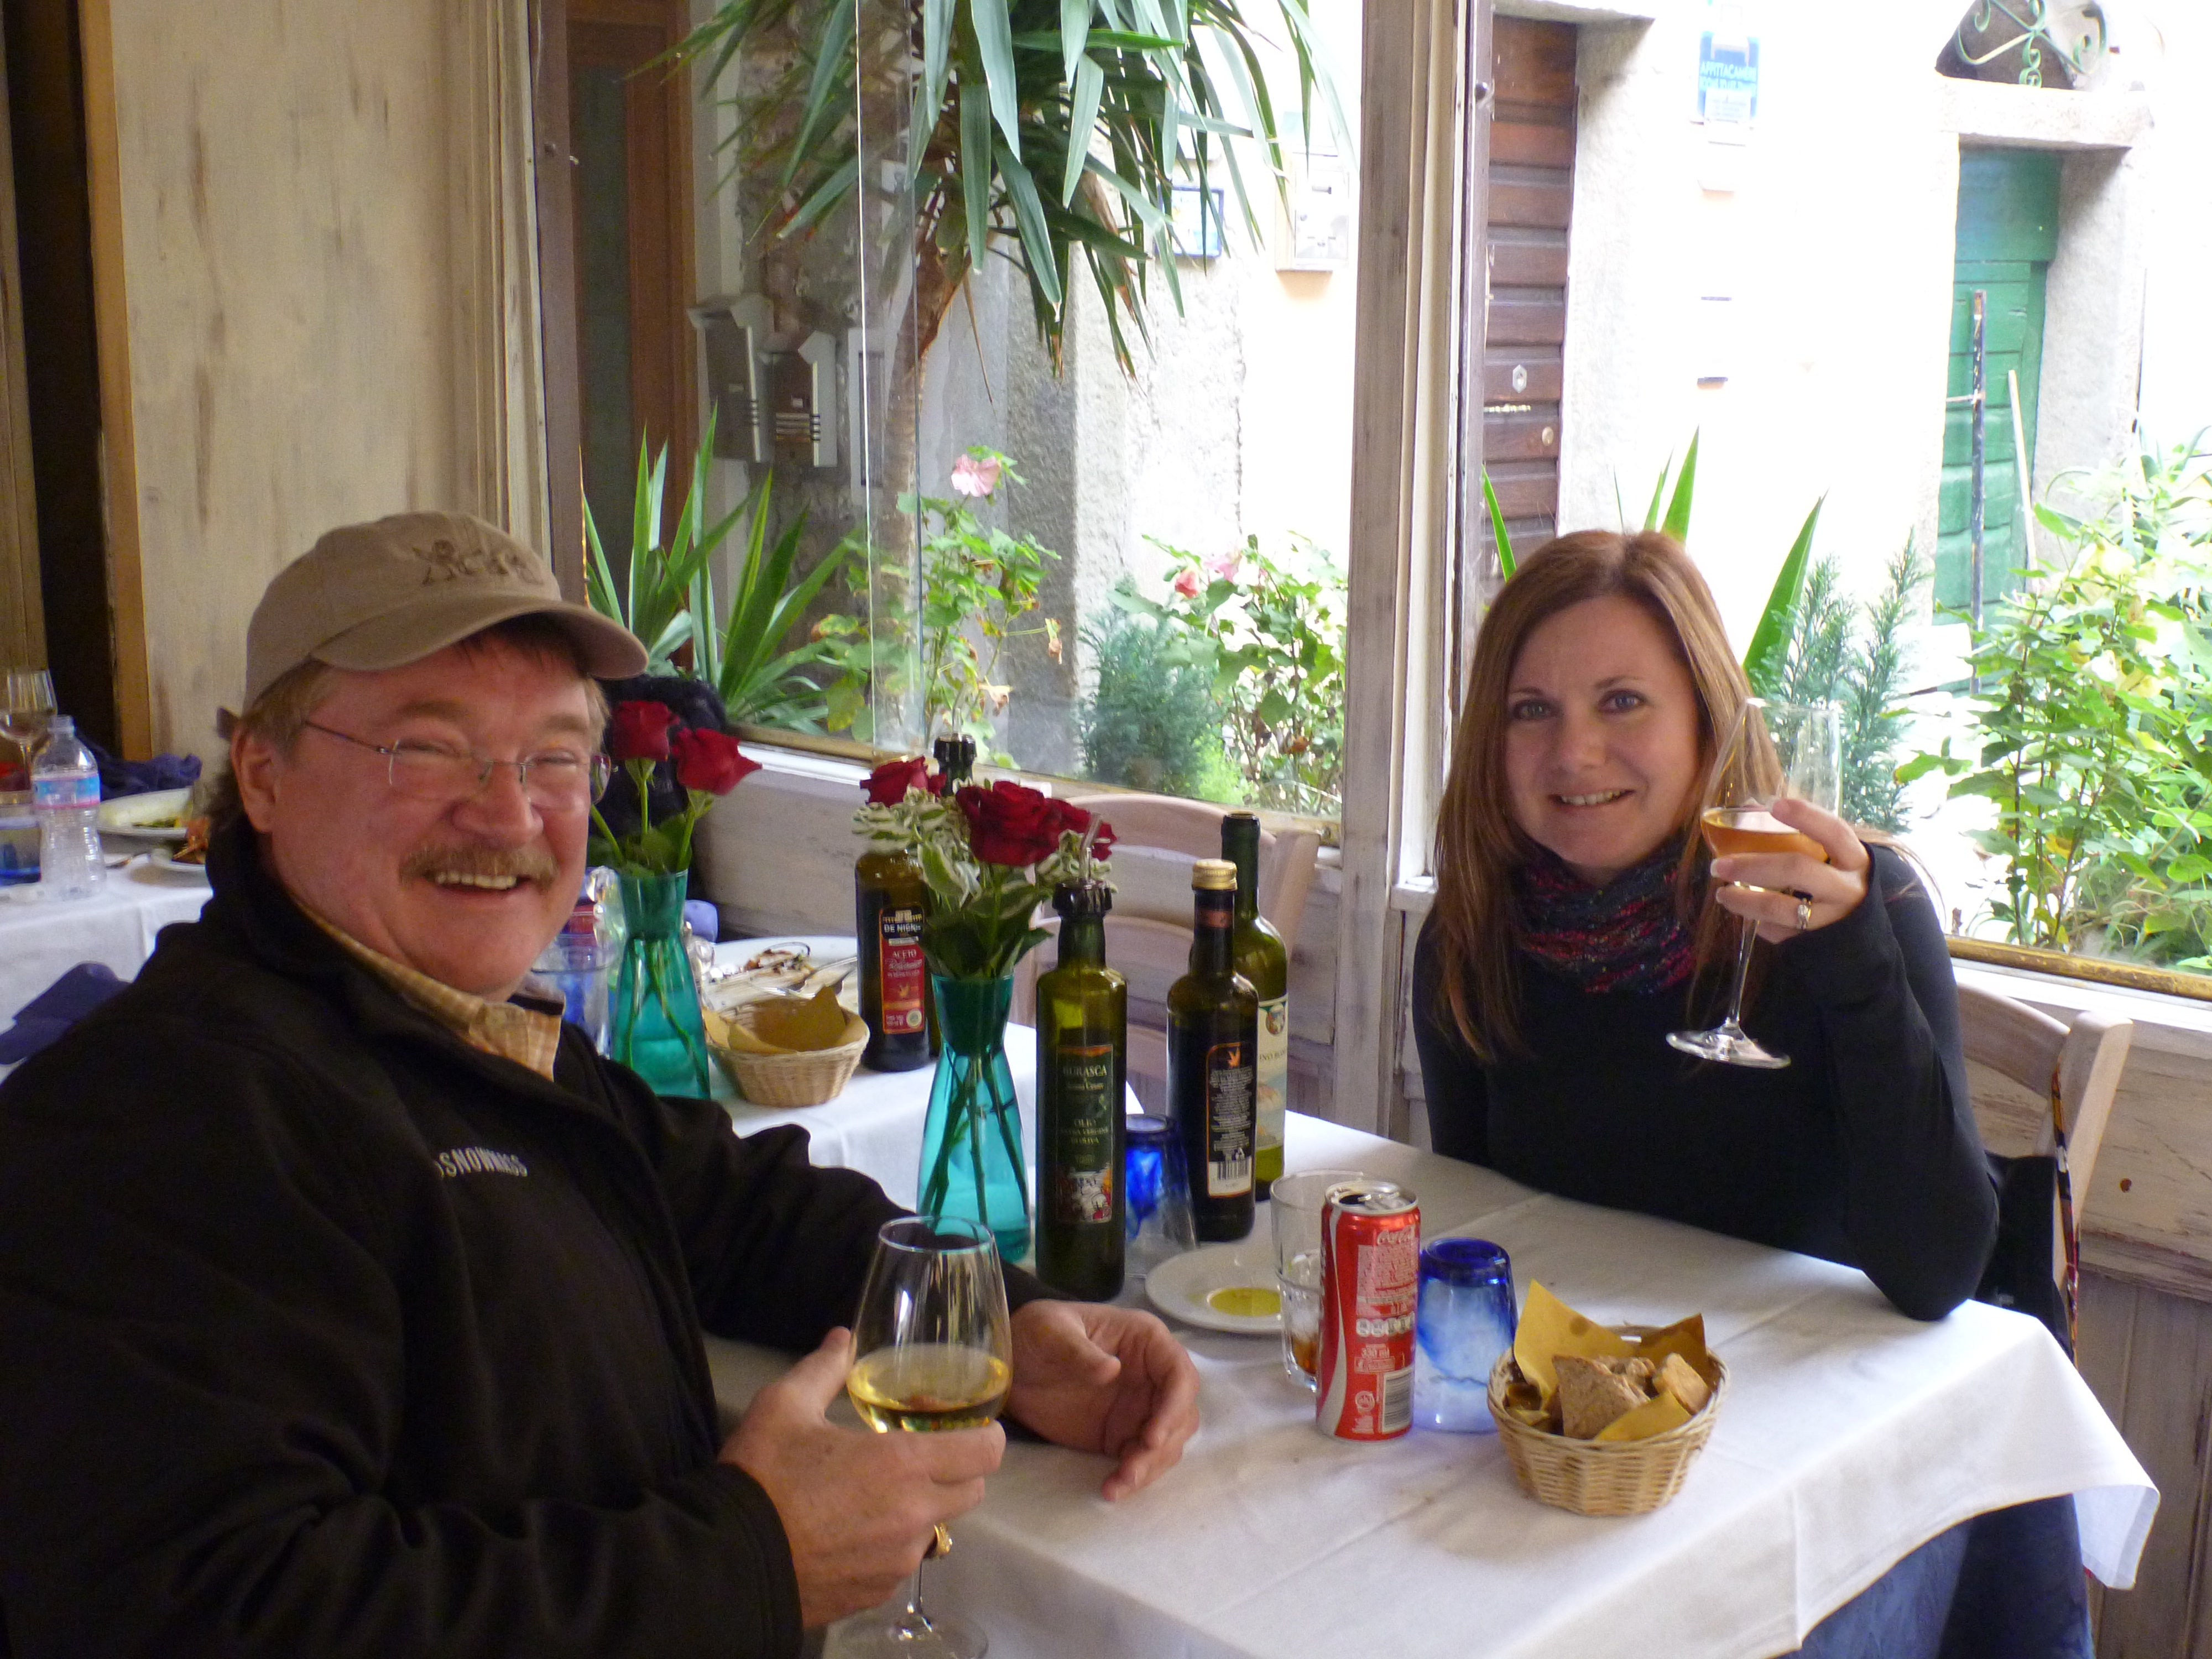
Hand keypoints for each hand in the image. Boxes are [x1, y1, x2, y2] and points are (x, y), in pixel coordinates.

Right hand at [719, 1328, 1003, 1627]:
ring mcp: (897, 1560)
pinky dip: (893, 1544)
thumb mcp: (785, 1406)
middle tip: (924, 1455)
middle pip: (972, 1492)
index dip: (986, 1435)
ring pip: (938, 1529)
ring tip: (880, 1494)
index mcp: (903, 1464)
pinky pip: (903, 1562)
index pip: (986, 1452)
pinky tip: (855, 1530)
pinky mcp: (877, 1592)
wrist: (728, 1561)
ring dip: (924, 1509)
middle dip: (958, 1470)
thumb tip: (844, 1338)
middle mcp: (914, 1515)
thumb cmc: (762, 1475)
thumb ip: (824, 1368)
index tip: (969, 1427)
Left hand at [1005, 1300, 1199, 1499]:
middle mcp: (1151, 1377)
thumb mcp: (1050, 1331)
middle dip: (1164, 1444)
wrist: (1008, 1368)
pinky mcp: (1120, 1436)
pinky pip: (1139, 1459)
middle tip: (1134, 1467)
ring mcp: (1138, 1409)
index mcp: (1145, 1342)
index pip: (1179, 1373)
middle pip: (1180, 1414)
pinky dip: (1131, 1478)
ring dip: (1150, 1466)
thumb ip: (1079, 1351)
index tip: (1153, 1435)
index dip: (1175, 1406)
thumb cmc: (1035, 1335)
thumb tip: (1112, 1370)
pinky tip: (1111, 1489)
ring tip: (1119, 1483)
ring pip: (1166, 1442)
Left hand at [1708, 796, 1870, 943]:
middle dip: (1753, 866)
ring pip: (1782, 908)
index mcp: (1854, 858)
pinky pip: (1780, 932)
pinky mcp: (1816, 940)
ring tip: (1722, 894)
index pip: (1834, 832)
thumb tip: (1752, 806)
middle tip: (1719, 865)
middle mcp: (1847, 888)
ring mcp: (1832, 917)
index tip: (1774, 805)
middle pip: (1797, 870)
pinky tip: (1748, 914)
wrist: (1860, 922)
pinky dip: (1760, 923)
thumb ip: (1802, 832)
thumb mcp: (1834, 854)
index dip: (1806, 817)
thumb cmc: (1840, 877)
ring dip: (1745, 901)